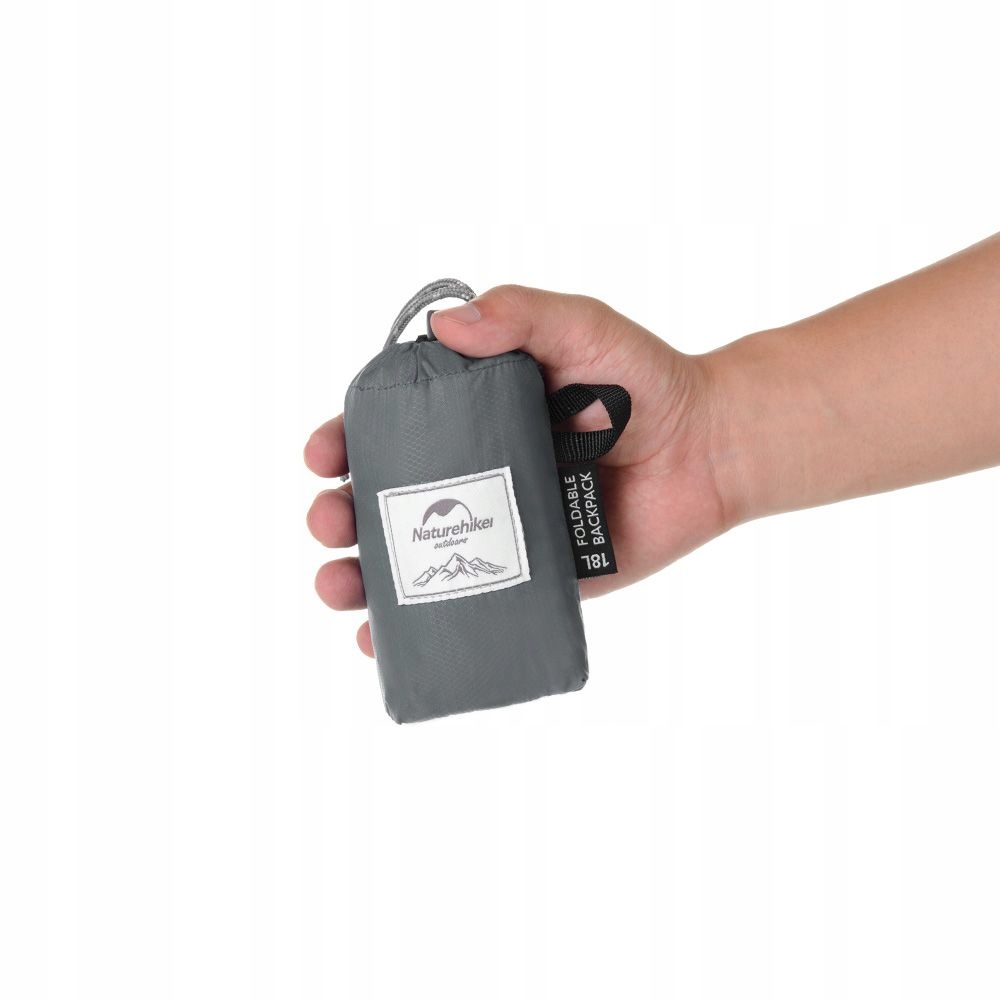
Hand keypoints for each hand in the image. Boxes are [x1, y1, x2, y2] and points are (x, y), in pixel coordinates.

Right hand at [304, 284, 732, 656]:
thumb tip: (444, 325)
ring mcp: (500, 529)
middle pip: (382, 500)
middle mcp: (475, 474)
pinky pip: (467, 605)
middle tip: (331, 524)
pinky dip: (415, 630)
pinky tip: (378, 642)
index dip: (342, 441)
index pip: (386, 428)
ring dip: (359, 578)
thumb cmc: (643, 381)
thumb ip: (521, 316)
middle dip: (339, 515)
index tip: (322, 455)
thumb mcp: (580, 329)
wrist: (709, 450)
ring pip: (411, 559)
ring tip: (338, 587)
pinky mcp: (533, 577)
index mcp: (471, 415)